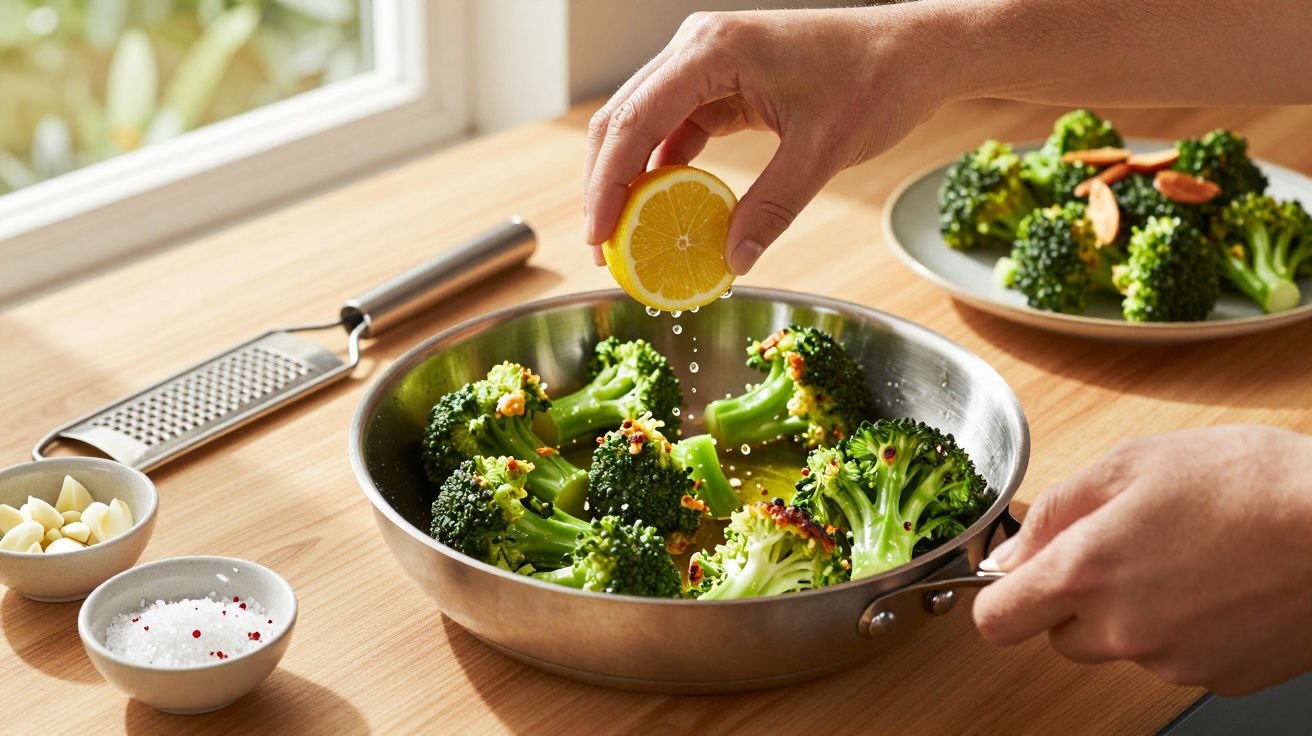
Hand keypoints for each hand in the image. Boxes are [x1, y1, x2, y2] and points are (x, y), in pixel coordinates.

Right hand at [582, 7, 953, 272]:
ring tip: (628, 239)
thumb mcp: (822, 152)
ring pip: (643, 126)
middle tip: (603, 249)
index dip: (607, 184)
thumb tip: (731, 261)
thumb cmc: (877, 79)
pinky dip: (667, 171)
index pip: (634, 121)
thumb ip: (771, 208)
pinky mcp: (723, 80)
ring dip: (631, 181)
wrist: (917, 50)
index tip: (598, 237)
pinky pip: (678, 129)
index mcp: (713, 51)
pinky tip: (666, 212)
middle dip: (607, 187)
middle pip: (623, 120)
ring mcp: (707, 63)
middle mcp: (698, 48)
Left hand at [973, 425, 1311, 695]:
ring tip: (1186, 555)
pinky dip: (1186, 628)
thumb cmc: (1252, 484)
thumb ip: (1058, 510)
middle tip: (1125, 547)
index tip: (1020, 576)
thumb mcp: (1134, 463)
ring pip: (1121, 645)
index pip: (997, 620)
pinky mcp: (1219, 677)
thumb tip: (1014, 551)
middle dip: (1076, 598)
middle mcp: (1122, 631)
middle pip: (1059, 635)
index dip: (1001, 597)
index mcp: (1086, 573)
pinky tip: (1220, 583)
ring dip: (1134, 611)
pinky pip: (1176, 657)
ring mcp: (1173, 662)